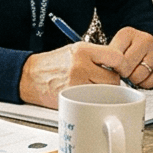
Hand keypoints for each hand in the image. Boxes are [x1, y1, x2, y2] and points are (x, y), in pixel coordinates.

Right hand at [19, 41, 133, 107]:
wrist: (31, 76)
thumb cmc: (54, 63)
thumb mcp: (75, 50)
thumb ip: (96, 55)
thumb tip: (119, 65)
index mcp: (82, 50)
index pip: (116, 57)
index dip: (121, 65)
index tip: (119, 68)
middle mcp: (80, 66)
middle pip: (113, 79)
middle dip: (111, 81)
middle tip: (102, 81)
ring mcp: (75, 83)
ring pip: (105, 92)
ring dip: (104, 93)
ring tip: (93, 89)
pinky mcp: (71, 98)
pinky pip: (93, 102)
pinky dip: (93, 101)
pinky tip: (85, 97)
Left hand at [103, 27, 152, 88]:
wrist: (145, 51)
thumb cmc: (125, 53)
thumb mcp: (113, 49)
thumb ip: (106, 57)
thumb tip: (98, 73)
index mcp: (127, 34)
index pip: (116, 58)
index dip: (114, 67)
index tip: (115, 67)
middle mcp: (144, 39)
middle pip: (127, 68)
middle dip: (124, 74)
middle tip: (125, 71)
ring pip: (140, 75)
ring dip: (135, 79)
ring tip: (134, 73)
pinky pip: (152, 81)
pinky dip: (146, 83)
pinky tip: (144, 76)